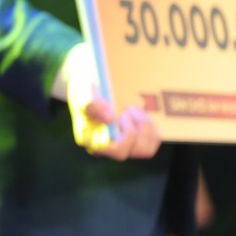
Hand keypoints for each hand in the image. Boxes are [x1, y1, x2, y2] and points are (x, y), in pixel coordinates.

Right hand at [61, 43, 160, 159]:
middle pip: (133, 151)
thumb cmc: (84, 90)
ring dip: (146, 127)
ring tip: (135, 110)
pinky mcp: (132, 141)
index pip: (114, 150)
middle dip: (139, 127)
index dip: (127, 134)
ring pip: (145, 150)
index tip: (122, 114)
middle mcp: (105, 147)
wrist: (88, 85)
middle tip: (129, 108)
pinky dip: (152, 128)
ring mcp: (119, 146)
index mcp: (90, 140)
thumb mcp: (83, 93)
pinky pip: (151, 143)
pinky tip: (140, 114)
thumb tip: (109, 118)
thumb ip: (92, 104)